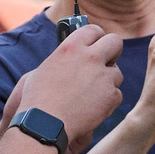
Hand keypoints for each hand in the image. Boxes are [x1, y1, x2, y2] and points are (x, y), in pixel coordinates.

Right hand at [20, 21, 124, 143]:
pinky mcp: (111, 95)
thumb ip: (61, 61)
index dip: (96, 37)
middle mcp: (90, 57)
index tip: (95, 43)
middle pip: (115, 42)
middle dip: (112, 51)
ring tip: (90, 94)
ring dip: (108, 81)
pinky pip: (117, 94)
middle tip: (105, 63)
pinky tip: (92, 108)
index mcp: (71, 48)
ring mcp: (103, 76)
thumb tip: (68, 59)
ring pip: (117, 73)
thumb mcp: (41, 71)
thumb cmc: (37, 100)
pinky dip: (107, 102)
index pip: (93, 29)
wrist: (45, 124)